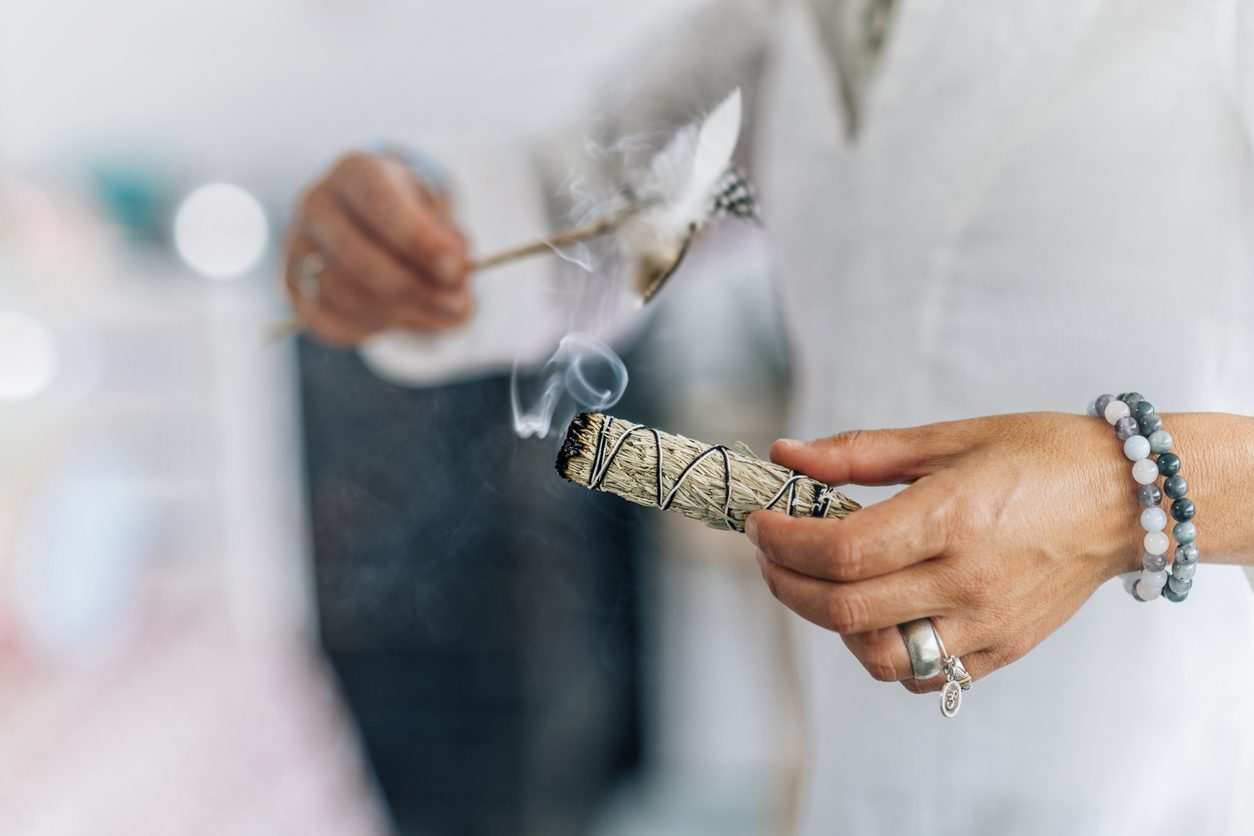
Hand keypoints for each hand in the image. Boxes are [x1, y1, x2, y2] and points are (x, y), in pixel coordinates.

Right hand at [284, 151, 472, 345]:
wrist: (378, 231)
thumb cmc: (415, 223)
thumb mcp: (442, 223)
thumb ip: (452, 250)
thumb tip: (454, 282)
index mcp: (355, 172)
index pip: (378, 202)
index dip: (418, 240)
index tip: (454, 270)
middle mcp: (316, 204)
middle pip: (354, 255)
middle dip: (410, 288)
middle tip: (454, 305)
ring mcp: (297, 246)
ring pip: (343, 294)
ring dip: (398, 313)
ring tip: (436, 312)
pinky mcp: (293, 287)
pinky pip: (331, 322)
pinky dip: (374, 328)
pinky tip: (402, 317)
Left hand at [745, 413, 1144, 691]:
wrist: (1125, 499)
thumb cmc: (1038, 456)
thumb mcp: (947, 438)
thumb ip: (860, 453)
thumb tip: (787, 456)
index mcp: (952, 517)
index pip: (842, 551)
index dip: (784, 542)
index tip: (759, 522)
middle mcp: (968, 580)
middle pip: (844, 609)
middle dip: (783, 582)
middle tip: (768, 552)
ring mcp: (986, 624)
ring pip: (878, 656)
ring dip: (829, 625)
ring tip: (820, 584)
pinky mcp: (1001, 651)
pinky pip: (922, 674)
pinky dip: (881, 652)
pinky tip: (874, 612)